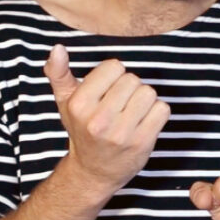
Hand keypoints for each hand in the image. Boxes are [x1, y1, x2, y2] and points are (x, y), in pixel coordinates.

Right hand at [44, 44, 169, 192]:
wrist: (93, 171)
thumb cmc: (81, 129)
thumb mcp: (64, 101)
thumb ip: (58, 72)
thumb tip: (58, 48)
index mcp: (79, 104)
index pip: (113, 66)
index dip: (113, 75)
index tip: (106, 91)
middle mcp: (98, 120)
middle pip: (132, 79)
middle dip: (128, 88)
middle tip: (119, 105)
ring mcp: (121, 133)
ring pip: (149, 93)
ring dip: (144, 99)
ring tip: (131, 112)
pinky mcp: (142, 143)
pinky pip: (162, 109)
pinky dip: (157, 113)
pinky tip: (143, 122)